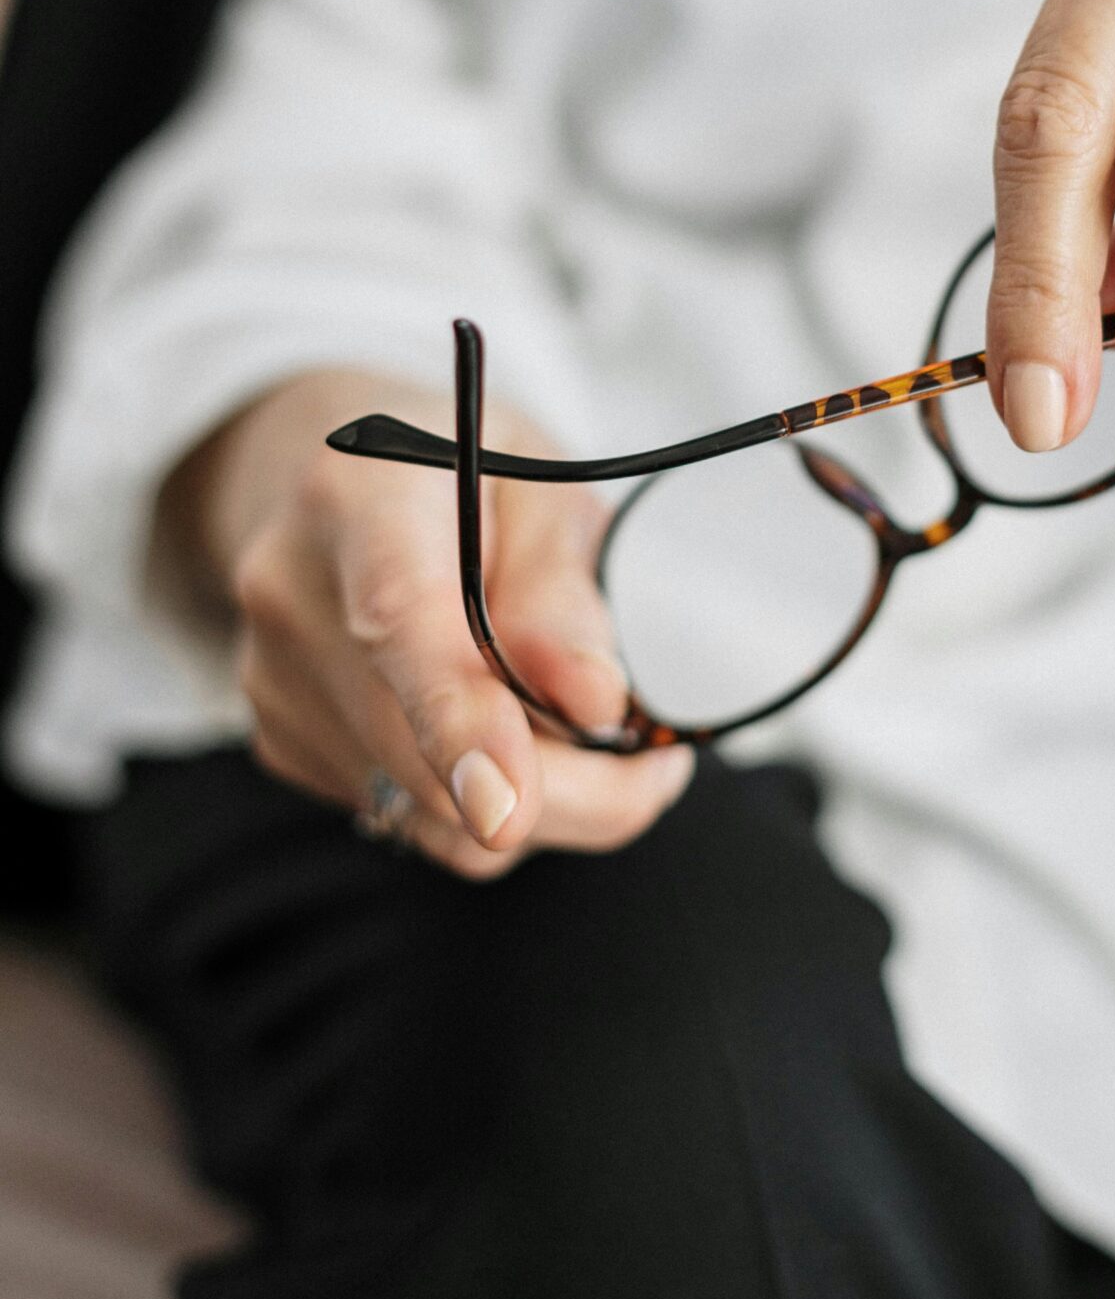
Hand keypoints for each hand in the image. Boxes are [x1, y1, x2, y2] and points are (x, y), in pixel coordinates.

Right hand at [159, 370, 692, 876]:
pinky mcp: (283, 742)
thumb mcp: (546, 492)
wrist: (341, 488)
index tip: (507, 809)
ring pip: (426, 814)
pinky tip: (498, 731)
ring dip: (532, 804)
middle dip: (567, 789)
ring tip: (579, 729)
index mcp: (362, 499)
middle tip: (654, 763)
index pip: (400, 621)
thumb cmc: (466, 479)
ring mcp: (276, 680)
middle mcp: (294, 595)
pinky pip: (406, 819)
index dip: (457, 720)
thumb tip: (594, 703)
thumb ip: (564, 593)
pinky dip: (475, 802)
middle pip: (425, 752)